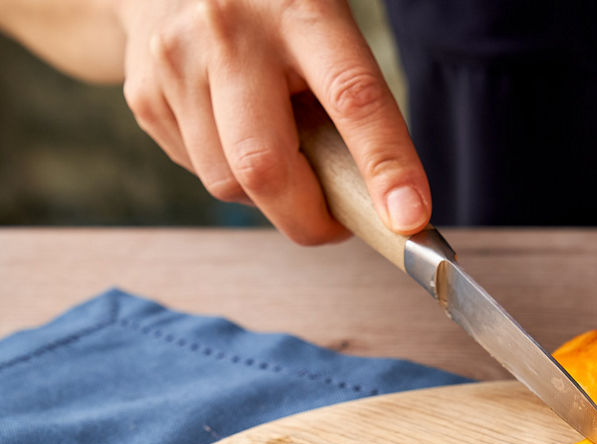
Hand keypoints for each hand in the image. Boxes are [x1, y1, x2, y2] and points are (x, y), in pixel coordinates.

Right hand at [116, 0, 428, 242]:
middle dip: (309, 220)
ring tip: (285, 158)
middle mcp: (229, 33)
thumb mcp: (326, 32)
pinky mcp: (145, 95)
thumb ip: (355, 103)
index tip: (408, 217)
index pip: (353, 98)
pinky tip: (237, 135)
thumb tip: (390, 204)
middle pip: (267, 167)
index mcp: (299, 11)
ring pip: (229, 184)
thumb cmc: (275, 15)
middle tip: (337, 225)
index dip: (386, 166)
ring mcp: (176, 64)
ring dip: (268, 198)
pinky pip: (199, 172)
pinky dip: (232, 177)